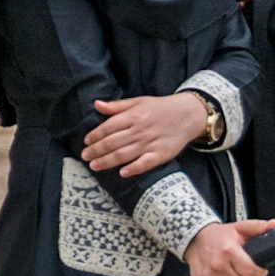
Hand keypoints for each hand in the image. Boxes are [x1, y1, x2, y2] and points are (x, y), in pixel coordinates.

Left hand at [83, 95, 207, 177]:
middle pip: (113, 142)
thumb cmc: (161, 108)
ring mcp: (151, 143)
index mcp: (134, 115)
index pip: (108, 127)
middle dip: (97, 150)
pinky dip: (133, 169)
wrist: (189, 115)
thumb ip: (117, 106)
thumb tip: (96, 105)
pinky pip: (145, 163)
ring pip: (124, 154)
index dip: (95, 135)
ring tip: (94, 166)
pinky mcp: (161, 155)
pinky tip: (122, 173)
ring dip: (107, 161)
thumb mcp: (139, 101)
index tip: (86, 142)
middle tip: (85, 156)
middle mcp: (140, 130)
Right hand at [185, 219, 274, 275]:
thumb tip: (273, 225)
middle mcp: (218, 265)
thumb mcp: (239, 228)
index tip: (260, 270)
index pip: (250, 271)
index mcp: (229, 251)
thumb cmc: (218, 236)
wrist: (194, 239)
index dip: (260, 273)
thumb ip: (258, 227)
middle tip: (248, 272)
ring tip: (236, 274)